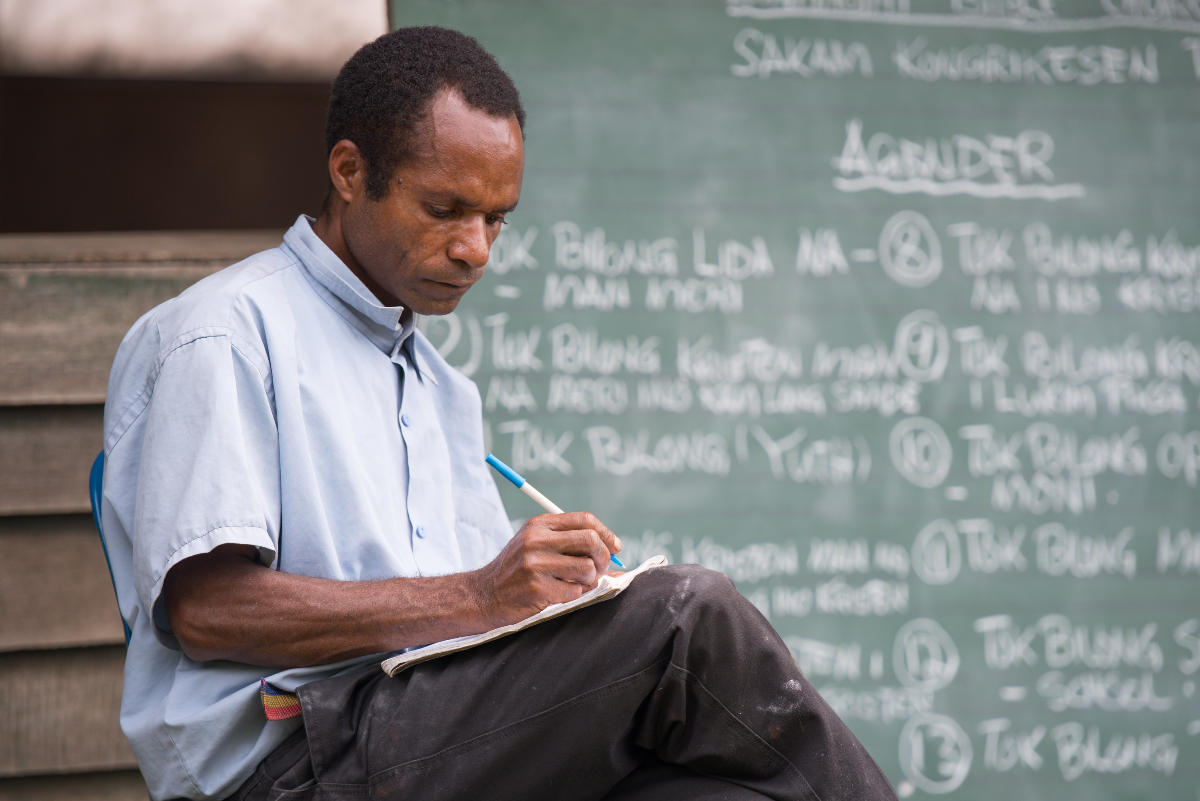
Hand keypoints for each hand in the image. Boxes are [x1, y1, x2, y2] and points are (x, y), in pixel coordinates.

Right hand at [473, 512, 621, 626]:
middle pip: (590, 541)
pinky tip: (561, 593)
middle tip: (601, 568)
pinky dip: (575, 594)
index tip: (615, 547)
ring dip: (590, 579)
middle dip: (604, 557)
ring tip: (578, 582)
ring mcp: (535, 564)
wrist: (484, 595)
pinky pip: (575, 591)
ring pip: (587, 568)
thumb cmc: (516, 570)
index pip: (585, 520)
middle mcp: (537, 540)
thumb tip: (615, 552)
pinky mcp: (537, 588)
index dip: (606, 533)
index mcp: (539, 524)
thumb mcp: (535, 544)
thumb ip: (569, 542)